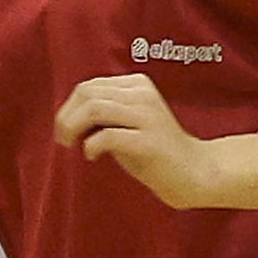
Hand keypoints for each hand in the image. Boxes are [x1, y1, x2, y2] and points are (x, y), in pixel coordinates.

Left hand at [55, 73, 250, 211]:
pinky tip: (93, 157)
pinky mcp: (149, 141)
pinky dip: (92, 146)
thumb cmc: (155, 151)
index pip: (89, 85)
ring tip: (71, 145)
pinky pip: (108, 135)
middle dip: (66, 117)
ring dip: (74, 128)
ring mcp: (147, 116)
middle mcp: (142, 94)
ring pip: (95, 109)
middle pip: (88, 94)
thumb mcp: (127, 123)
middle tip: (63, 139)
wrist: (194, 172)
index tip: (64, 129)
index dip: (68, 107)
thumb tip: (67, 116)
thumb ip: (104, 114)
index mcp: (137, 85)